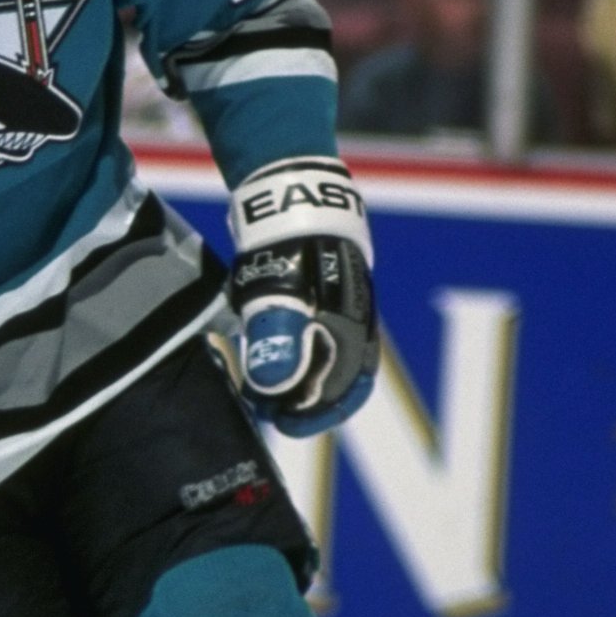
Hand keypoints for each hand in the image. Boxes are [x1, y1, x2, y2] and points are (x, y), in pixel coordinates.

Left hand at [224, 157, 376, 437]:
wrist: (295, 193)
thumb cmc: (289, 246)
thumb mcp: (276, 295)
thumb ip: (276, 342)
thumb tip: (273, 389)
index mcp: (351, 331)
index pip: (344, 391)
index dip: (314, 415)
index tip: (280, 422)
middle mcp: (354, 322)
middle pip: (337, 378)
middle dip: (304, 400)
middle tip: (265, 407)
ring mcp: (341, 306)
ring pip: (327, 357)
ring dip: (299, 377)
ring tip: (262, 386)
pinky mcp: (326, 292)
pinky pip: (317, 335)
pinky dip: (296, 352)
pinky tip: (269, 352)